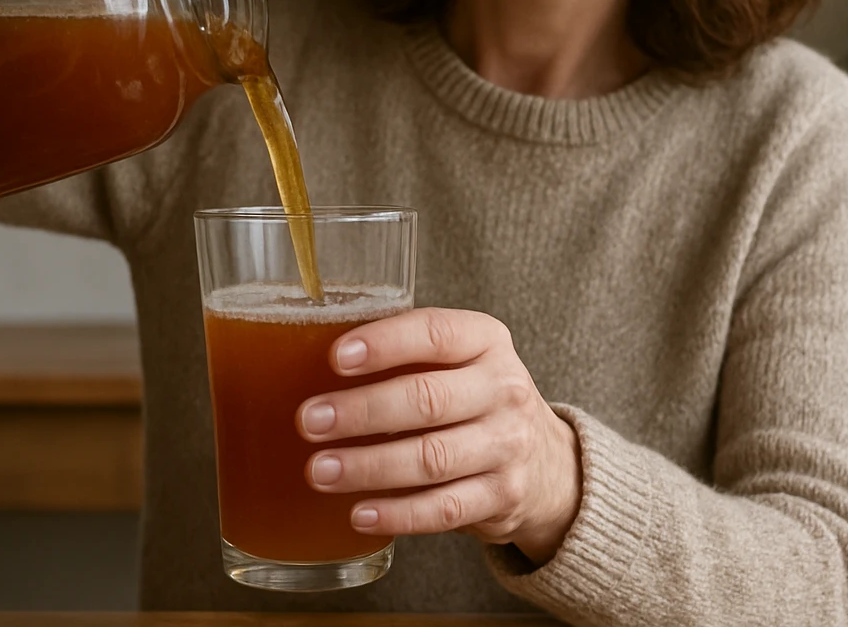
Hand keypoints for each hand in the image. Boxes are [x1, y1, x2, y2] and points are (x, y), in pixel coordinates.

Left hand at [297, 307, 582, 564]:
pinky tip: (359, 514)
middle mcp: (503, 389)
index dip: (385, 344)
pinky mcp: (502, 498)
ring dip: (369, 466)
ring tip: (319, 470)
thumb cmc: (471, 397)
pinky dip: (398, 514)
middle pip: (428, 399)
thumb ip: (399, 354)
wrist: (544, 461)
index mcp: (485, 340)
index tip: (336, 357)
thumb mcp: (455, 359)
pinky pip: (444, 509)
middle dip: (362, 411)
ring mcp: (507, 446)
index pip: (435, 333)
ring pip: (432, 459)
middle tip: (309, 420)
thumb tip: (302, 353)